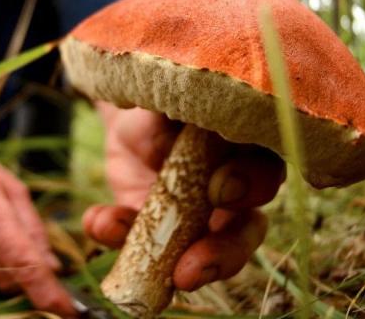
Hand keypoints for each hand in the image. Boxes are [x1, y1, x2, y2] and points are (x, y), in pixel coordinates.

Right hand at [0, 110, 75, 315]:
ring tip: (16, 247)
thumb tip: (54, 269)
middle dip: (34, 282)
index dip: (47, 292)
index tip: (69, 309)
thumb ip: (34, 230)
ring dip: (14, 278)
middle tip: (49, 270)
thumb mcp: (14, 188)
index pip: (22, 263)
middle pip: (10, 281)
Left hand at [84, 103, 284, 290]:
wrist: (135, 112)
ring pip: (202, 254)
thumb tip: (190, 109)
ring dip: (175, 267)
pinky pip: (140, 244)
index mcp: (250, 153)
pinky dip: (114, 233)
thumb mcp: (179, 93)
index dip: (250, 188)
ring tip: (144, 271)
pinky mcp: (158, 231)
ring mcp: (197, 220)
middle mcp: (234, 195)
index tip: (220, 191)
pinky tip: (98, 221)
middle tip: (189, 271)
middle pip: (244, 234)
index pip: (265, 175)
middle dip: (220, 255)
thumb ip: (191, 108)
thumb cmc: (171, 96)